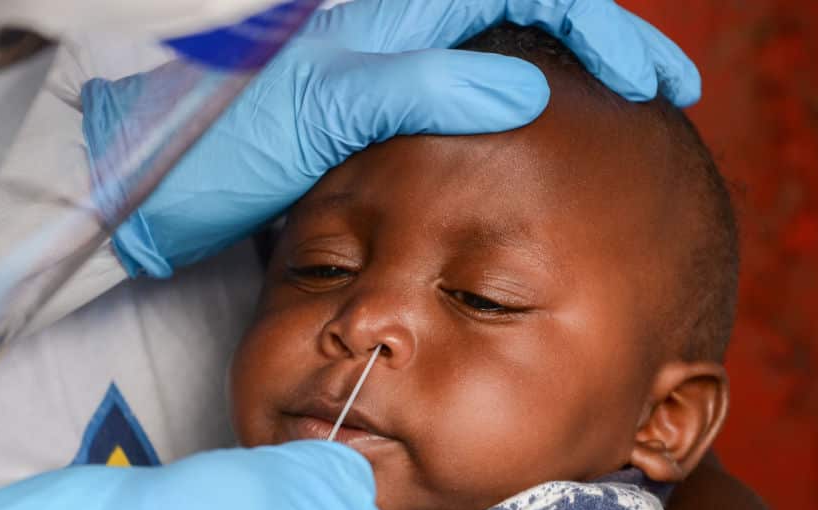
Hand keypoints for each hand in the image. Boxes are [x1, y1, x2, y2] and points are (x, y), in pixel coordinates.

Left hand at [81, 0, 699, 276]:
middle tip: (663, 93)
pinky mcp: (380, 115)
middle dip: (602, 44)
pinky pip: (470, 97)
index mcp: (392, 16)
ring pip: (505, 53)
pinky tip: (550, 141)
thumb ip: (413, 86)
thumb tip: (523, 89)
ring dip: (572, 75)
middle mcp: (400, 32)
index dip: (594, 27)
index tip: (648, 84)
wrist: (154, 185)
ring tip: (627, 113)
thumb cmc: (222, 145)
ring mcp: (392, 72)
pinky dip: (526, 113)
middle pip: (525, 13)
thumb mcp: (318, 110)